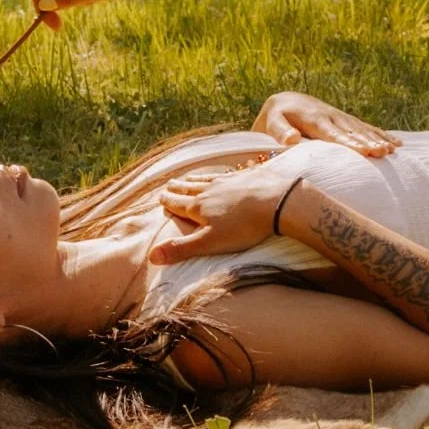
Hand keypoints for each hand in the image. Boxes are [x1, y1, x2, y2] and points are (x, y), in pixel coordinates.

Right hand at [150, 162, 307, 263]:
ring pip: (208, 179)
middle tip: (169, 184)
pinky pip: (231, 172)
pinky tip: (226, 172)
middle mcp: (211, 190)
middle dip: (178, 187)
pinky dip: (223, 172)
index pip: (178, 203)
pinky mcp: (249, 176)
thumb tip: (151, 256)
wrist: (277, 203)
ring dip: (196, 179)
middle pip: (190, 188)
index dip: (168, 201)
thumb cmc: (244, 227)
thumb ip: (181, 249)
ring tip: (188, 177)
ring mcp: (230, 180)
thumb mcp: (209, 243)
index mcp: (200, 207)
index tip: (160, 197)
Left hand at [252, 91, 398, 155]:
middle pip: (353, 132)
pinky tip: (396, 144)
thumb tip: (291, 139)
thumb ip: (279, 131)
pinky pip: (366, 128)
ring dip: (378, 139)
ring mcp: (341, 118)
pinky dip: (381, 135)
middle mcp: (331, 117)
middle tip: (384, 152)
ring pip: (362, 130)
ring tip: (393, 150)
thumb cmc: (276, 117)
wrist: (286, 101)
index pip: (334, 134)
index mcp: (314, 120)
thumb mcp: (271, 122)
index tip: (364, 150)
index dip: (349, 142)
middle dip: (369, 142)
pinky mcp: (346, 121)